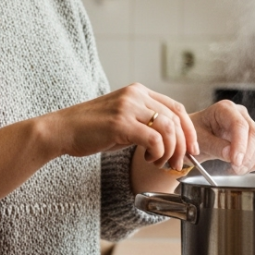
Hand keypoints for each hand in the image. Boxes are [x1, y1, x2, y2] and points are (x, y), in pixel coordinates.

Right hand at [48, 84, 197, 169]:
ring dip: (170, 152)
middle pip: (176, 118)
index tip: (192, 149)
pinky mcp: (120, 123)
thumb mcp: (123, 119)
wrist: (62, 130)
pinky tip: (147, 159)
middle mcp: (136, 95)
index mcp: (138, 91)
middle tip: (179, 163)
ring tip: (159, 163)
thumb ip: (145, 123)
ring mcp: (128, 107)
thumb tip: (171, 142)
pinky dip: (157, 153)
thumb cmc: (91, 129)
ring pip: (168, 130)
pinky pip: (154, 139)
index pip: (176, 107)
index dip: (189, 130)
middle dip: (183, 145)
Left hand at [191, 101, 254, 174]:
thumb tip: (230, 155)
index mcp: (224, 109)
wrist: (192, 138)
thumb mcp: (199, 141)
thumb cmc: (193, 135)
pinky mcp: (251, 137)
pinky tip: (242, 168)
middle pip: (254, 134)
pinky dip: (254, 162)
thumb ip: (214, 146)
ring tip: (235, 170)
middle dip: (247, 155)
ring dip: (251, 160)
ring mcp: (247, 124)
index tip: (236, 162)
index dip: (240, 145)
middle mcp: (239, 114)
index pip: (239, 125)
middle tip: (235, 169)